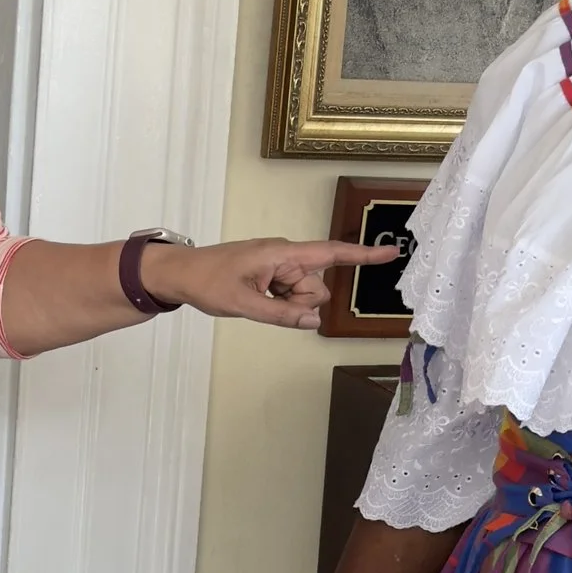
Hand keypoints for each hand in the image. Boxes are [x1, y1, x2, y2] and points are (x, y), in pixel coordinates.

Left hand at [155, 238, 375, 330]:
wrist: (180, 274)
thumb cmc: (207, 281)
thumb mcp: (244, 303)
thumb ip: (281, 314)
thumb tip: (314, 320)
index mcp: (282, 254)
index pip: (330, 254)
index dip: (362, 255)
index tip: (390, 252)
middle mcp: (286, 257)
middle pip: (316, 287)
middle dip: (301, 302)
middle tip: (265, 301)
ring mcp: (279, 266)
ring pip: (304, 295)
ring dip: (287, 304)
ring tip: (255, 299)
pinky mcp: (272, 275)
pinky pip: (290, 295)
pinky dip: (280, 303)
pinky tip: (256, 299)